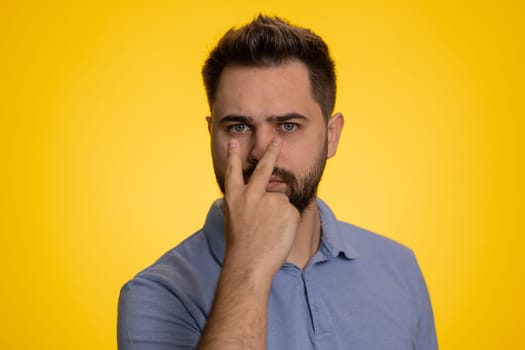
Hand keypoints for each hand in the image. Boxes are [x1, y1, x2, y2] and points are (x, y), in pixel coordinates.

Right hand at [222, 137, 299, 278]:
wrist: (248, 265)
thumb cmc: (240, 248)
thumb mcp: (235, 220)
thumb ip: (245, 204)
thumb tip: (260, 196)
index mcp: (234, 198)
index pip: (233, 171)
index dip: (233, 155)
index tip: (234, 142)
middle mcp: (251, 194)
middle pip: (264, 168)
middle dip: (271, 152)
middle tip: (277, 140)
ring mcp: (269, 200)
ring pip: (281, 199)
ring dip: (279, 213)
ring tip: (269, 232)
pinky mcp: (286, 208)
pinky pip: (291, 211)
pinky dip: (288, 222)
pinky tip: (278, 234)